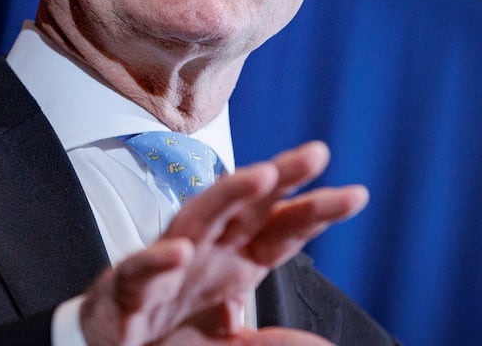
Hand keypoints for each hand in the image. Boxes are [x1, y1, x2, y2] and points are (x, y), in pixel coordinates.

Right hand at [79, 141, 366, 345]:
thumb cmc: (165, 332)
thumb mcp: (228, 343)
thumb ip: (268, 343)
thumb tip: (320, 345)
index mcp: (232, 265)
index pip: (279, 231)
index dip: (313, 213)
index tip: (354, 196)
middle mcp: (204, 254)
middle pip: (247, 209)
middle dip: (280, 179)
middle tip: (316, 153)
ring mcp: (167, 265)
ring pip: (198, 219)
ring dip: (227, 196)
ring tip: (261, 177)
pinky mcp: (128, 288)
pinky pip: (143, 270)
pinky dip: (159, 260)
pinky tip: (180, 252)